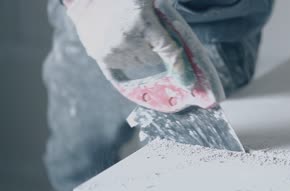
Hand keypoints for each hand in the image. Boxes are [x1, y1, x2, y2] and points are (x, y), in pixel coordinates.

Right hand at [66, 0, 194, 89]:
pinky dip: (124, 66)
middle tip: (148, 36)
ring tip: (132, 36)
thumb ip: (165, 16)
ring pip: (136, 64)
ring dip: (138, 55)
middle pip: (152, 59)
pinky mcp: (98, 54)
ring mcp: (112, 49)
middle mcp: (128, 40)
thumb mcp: (148, 1)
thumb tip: (177, 33)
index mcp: (144, 23)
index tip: (187, 80)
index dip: (178, 65)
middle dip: (154, 50)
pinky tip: (127, 62)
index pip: (168, 51)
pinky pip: (116, 71)